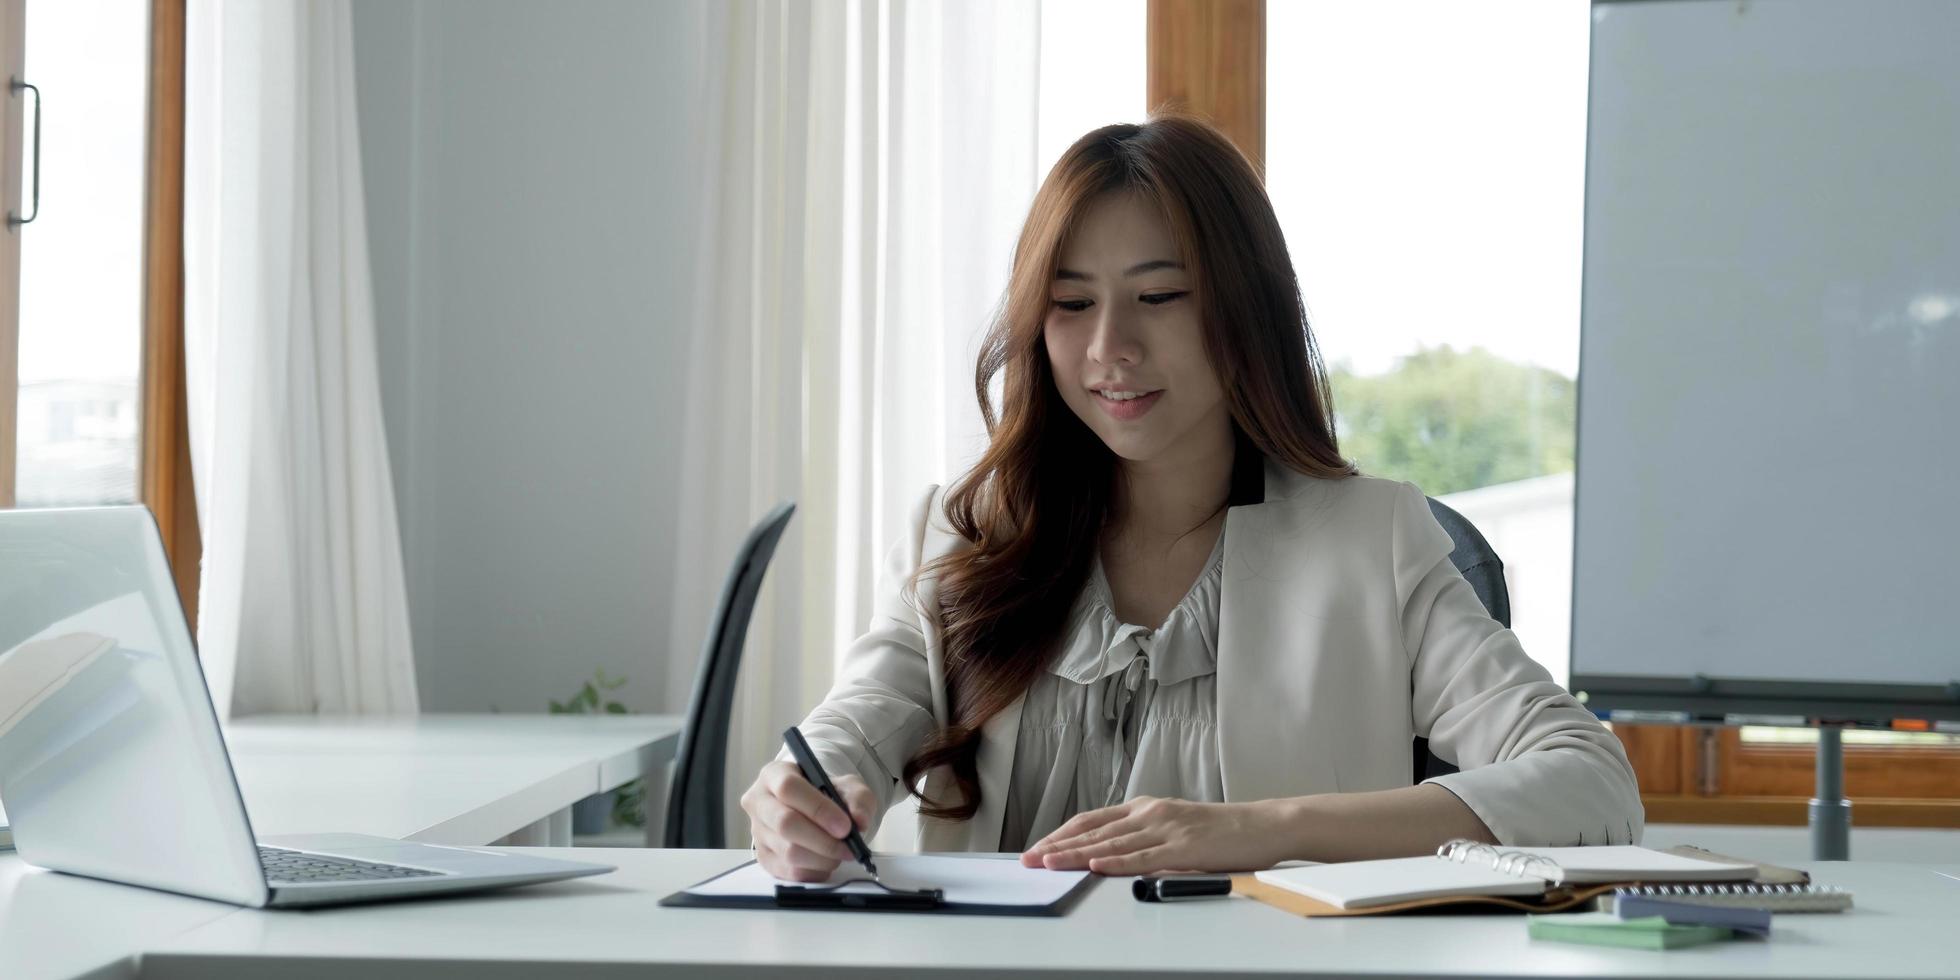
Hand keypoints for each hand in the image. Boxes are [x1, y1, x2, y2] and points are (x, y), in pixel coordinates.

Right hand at [740, 760, 876, 882]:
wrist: (814, 809)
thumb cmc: (826, 793)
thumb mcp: (847, 786)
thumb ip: (858, 799)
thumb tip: (859, 821)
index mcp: (774, 775)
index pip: (788, 788)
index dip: (818, 808)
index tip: (845, 826)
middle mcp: (759, 802)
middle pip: (784, 824)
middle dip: (823, 840)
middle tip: (848, 847)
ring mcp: (758, 832)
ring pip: (788, 852)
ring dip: (822, 858)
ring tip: (840, 853)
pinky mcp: (763, 858)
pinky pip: (789, 872)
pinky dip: (815, 871)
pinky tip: (827, 862)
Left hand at [1019, 796, 1288, 875]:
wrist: (1262, 826)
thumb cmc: (1219, 831)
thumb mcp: (1173, 826)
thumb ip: (1143, 837)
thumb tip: (1107, 855)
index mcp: (1145, 807)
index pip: (1092, 819)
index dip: (1062, 834)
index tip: (1038, 848)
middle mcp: (1150, 813)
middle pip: (1094, 831)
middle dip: (1058, 846)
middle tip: (1029, 859)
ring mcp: (1166, 829)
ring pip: (1111, 844)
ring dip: (1076, 855)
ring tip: (1049, 864)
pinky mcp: (1182, 848)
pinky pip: (1142, 857)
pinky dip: (1115, 862)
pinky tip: (1094, 866)